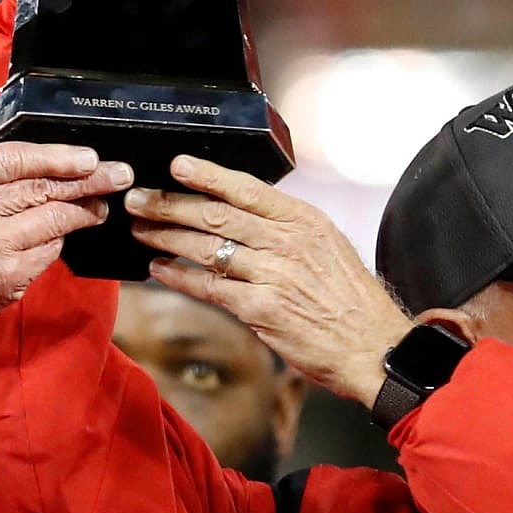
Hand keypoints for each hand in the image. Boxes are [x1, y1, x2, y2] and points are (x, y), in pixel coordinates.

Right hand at [0, 137, 130, 358]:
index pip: (15, 157)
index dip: (59, 154)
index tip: (87, 155)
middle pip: (43, 186)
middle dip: (89, 179)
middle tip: (118, 175)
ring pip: (54, 219)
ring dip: (84, 212)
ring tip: (99, 207)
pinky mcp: (6, 279)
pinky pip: (48, 252)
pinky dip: (57, 242)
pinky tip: (62, 237)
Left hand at [127, 154, 422, 404]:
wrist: (373, 348)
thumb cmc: (350, 300)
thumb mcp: (328, 247)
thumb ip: (287, 229)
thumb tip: (241, 214)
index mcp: (306, 221)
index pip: (247, 190)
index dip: (208, 176)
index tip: (177, 165)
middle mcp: (288, 242)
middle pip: (217, 215)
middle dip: (171, 205)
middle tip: (138, 198)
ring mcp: (274, 276)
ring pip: (206, 248)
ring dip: (166, 237)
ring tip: (140, 230)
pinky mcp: (261, 311)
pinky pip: (209, 287)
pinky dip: (179, 277)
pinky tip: (158, 269)